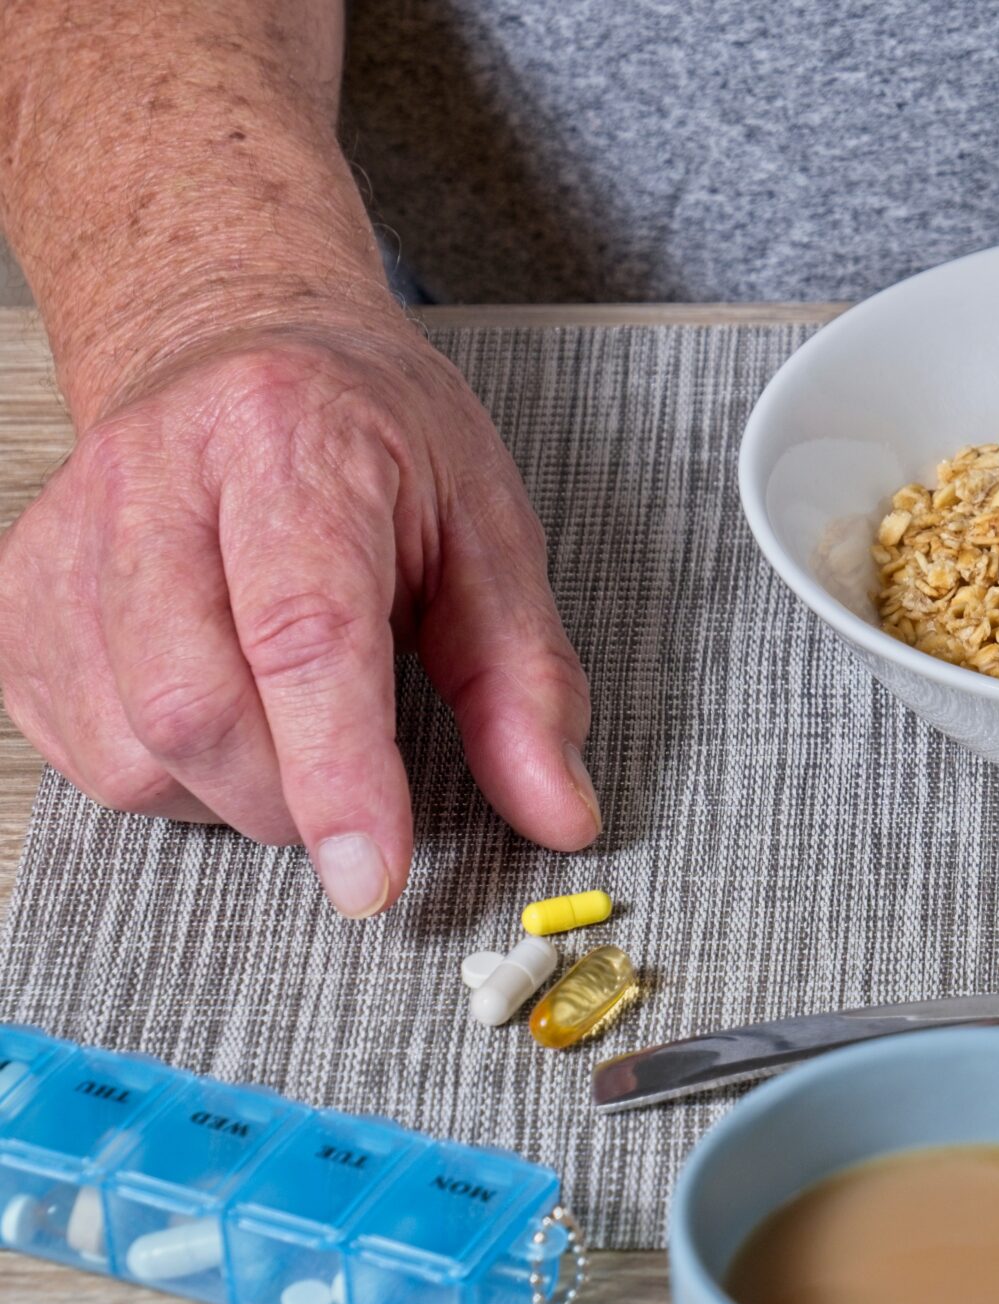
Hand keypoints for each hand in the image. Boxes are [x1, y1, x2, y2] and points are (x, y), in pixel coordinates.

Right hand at [0, 312, 598, 915]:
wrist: (238, 347)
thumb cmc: (370, 438)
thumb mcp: (490, 532)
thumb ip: (526, 682)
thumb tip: (559, 812)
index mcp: (289, 443)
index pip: (302, 636)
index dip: (339, 774)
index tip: (375, 875)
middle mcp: (152, 480)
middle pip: (195, 709)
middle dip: (293, 798)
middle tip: (360, 779)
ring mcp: (65, 543)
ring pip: (130, 750)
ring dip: (232, 791)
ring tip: (290, 716)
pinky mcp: (16, 603)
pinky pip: (81, 754)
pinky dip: (168, 774)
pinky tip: (222, 707)